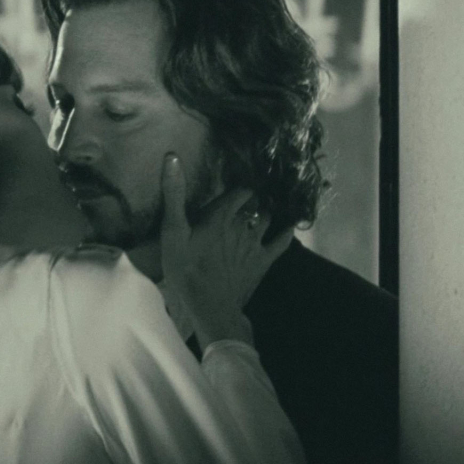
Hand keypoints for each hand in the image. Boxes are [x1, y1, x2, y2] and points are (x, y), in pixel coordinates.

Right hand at [160, 153, 292, 349]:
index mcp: (221, 214)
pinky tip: (291, 225)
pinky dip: (287, 232)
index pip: (239, 189)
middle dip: (251, 197)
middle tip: (249, 192)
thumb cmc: (186, 269)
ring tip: (264, 205)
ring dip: (266, 211)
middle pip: (252, 203)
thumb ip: (174, 194)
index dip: (239, 183)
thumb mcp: (172, 231)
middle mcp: (242, 224)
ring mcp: (255, 243)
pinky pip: (281, 242)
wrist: (210, 307)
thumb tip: (172, 156)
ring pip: (266, 218)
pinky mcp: (262, 262)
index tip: (238, 177)